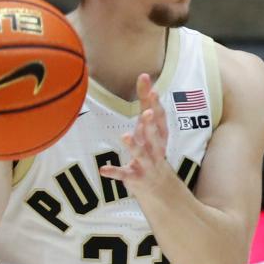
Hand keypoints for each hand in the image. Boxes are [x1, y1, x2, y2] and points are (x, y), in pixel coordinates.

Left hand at [99, 74, 169, 191]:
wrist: (160, 187)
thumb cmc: (152, 150)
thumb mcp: (150, 128)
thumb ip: (146, 103)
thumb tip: (145, 76)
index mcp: (160, 135)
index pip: (160, 118)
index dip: (156, 105)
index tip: (153, 89)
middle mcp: (156, 149)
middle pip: (155, 136)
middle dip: (150, 124)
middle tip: (145, 112)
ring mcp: (147, 164)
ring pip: (141, 155)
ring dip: (133, 146)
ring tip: (124, 136)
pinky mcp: (136, 178)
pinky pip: (125, 175)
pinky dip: (115, 172)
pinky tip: (103, 169)